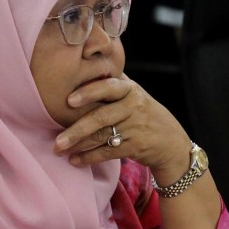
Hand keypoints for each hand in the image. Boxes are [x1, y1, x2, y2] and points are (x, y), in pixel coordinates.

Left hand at [53, 72, 191, 177]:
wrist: (171, 141)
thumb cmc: (144, 114)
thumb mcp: (134, 94)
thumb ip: (113, 84)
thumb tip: (82, 68)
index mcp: (130, 89)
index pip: (108, 88)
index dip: (88, 93)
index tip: (69, 100)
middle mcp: (133, 107)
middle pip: (101, 117)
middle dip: (77, 129)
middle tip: (57, 140)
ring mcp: (135, 127)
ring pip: (102, 136)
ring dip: (79, 145)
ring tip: (59, 149)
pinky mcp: (135, 146)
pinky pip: (108, 152)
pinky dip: (89, 157)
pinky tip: (75, 160)